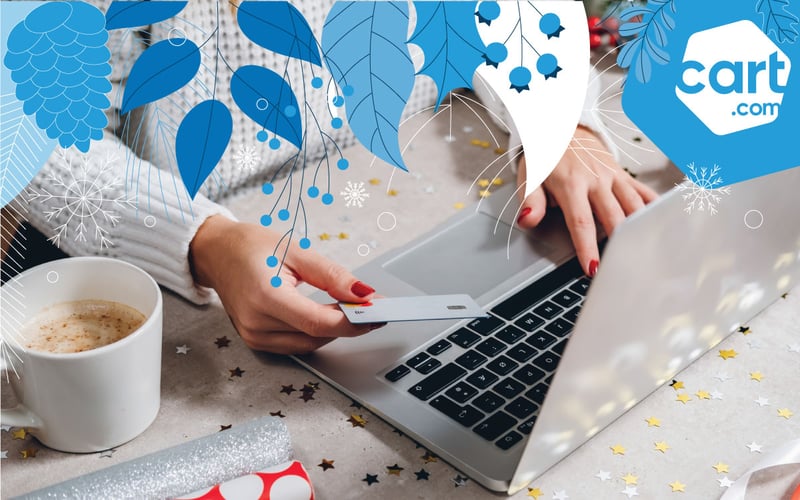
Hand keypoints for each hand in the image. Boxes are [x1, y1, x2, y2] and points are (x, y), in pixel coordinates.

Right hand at [189, 215, 383, 353]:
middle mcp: (256, 323)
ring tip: (350, 308)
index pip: (317, 321)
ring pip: (309, 344)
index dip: (351, 321)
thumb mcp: (297, 251)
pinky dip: (316, 333)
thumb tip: (364, 294)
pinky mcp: (256, 341)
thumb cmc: (251, 247)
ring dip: (334, 329)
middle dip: (348, 323)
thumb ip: (333, 276)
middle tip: (371, 305)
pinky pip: (296, 345)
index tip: (376, 312)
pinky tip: (327, 315)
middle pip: (316, 335)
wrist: (216, 253)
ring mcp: (254, 336)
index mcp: (264, 296)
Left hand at [516, 126, 657, 276]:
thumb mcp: (530, 176)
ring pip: (633, 206)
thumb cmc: (546, 155)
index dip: (588, 247)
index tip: (593, 267)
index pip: (581, 222)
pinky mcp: (623, 175)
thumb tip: (527, 220)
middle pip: (613, 217)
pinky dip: (654, 208)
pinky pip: (643, 192)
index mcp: (572, 184)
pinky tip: (663, 225)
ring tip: (645, 253)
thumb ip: (531, 201)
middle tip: (622, 268)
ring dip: (640, 230)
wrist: (562, 127)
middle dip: (618, 244)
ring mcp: (613, 177)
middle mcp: (596, 180)